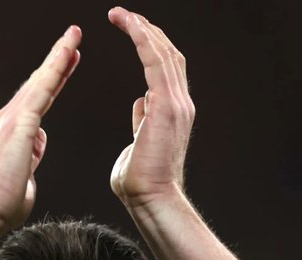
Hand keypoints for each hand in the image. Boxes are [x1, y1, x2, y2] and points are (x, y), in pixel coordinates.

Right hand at [0, 26, 81, 229]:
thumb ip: (30, 160)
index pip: (39, 101)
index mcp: (13, 133)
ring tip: (74, 36)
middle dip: (57, 61)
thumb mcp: (23, 178)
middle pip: (39, 84)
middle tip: (73, 41)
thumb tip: (35, 149)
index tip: (67, 67)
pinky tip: (67, 53)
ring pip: (41, 80)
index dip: (54, 82)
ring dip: (58, 56)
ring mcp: (12, 119)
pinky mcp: (19, 124)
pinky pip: (42, 89)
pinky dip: (55, 68)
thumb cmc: (1, 205)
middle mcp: (9, 120)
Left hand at [108, 7, 195, 208]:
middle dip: (147, 31)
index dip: (150, 45)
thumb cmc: (141, 181)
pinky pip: (155, 62)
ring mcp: (176, 104)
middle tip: (124, 15)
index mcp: (174, 111)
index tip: (133, 30)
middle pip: (168, 54)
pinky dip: (142, 40)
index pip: (165, 68)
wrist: (151, 199)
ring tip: (121, 14)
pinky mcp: (166, 106)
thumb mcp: (139, 143)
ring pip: (163, 53)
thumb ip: (142, 121)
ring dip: (142, 29)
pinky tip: (128, 25)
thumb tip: (140, 105)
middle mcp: (180, 103)